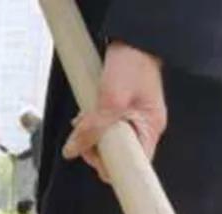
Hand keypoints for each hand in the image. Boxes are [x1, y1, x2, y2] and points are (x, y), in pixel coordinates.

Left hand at [63, 41, 166, 181]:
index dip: (111, 167)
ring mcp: (135, 121)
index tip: (94, 157)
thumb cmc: (131, 64)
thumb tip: (71, 151)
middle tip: (84, 135)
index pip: (133, 168)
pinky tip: (86, 116)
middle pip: (117, 157)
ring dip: (91, 137)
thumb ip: (92, 129)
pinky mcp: (124, 113)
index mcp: (150, 130)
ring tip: (83, 121)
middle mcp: (144, 129)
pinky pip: (106, 130)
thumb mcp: (110, 100)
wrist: (133, 37)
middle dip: (95, 149)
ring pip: (108, 144)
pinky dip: (93, 126)